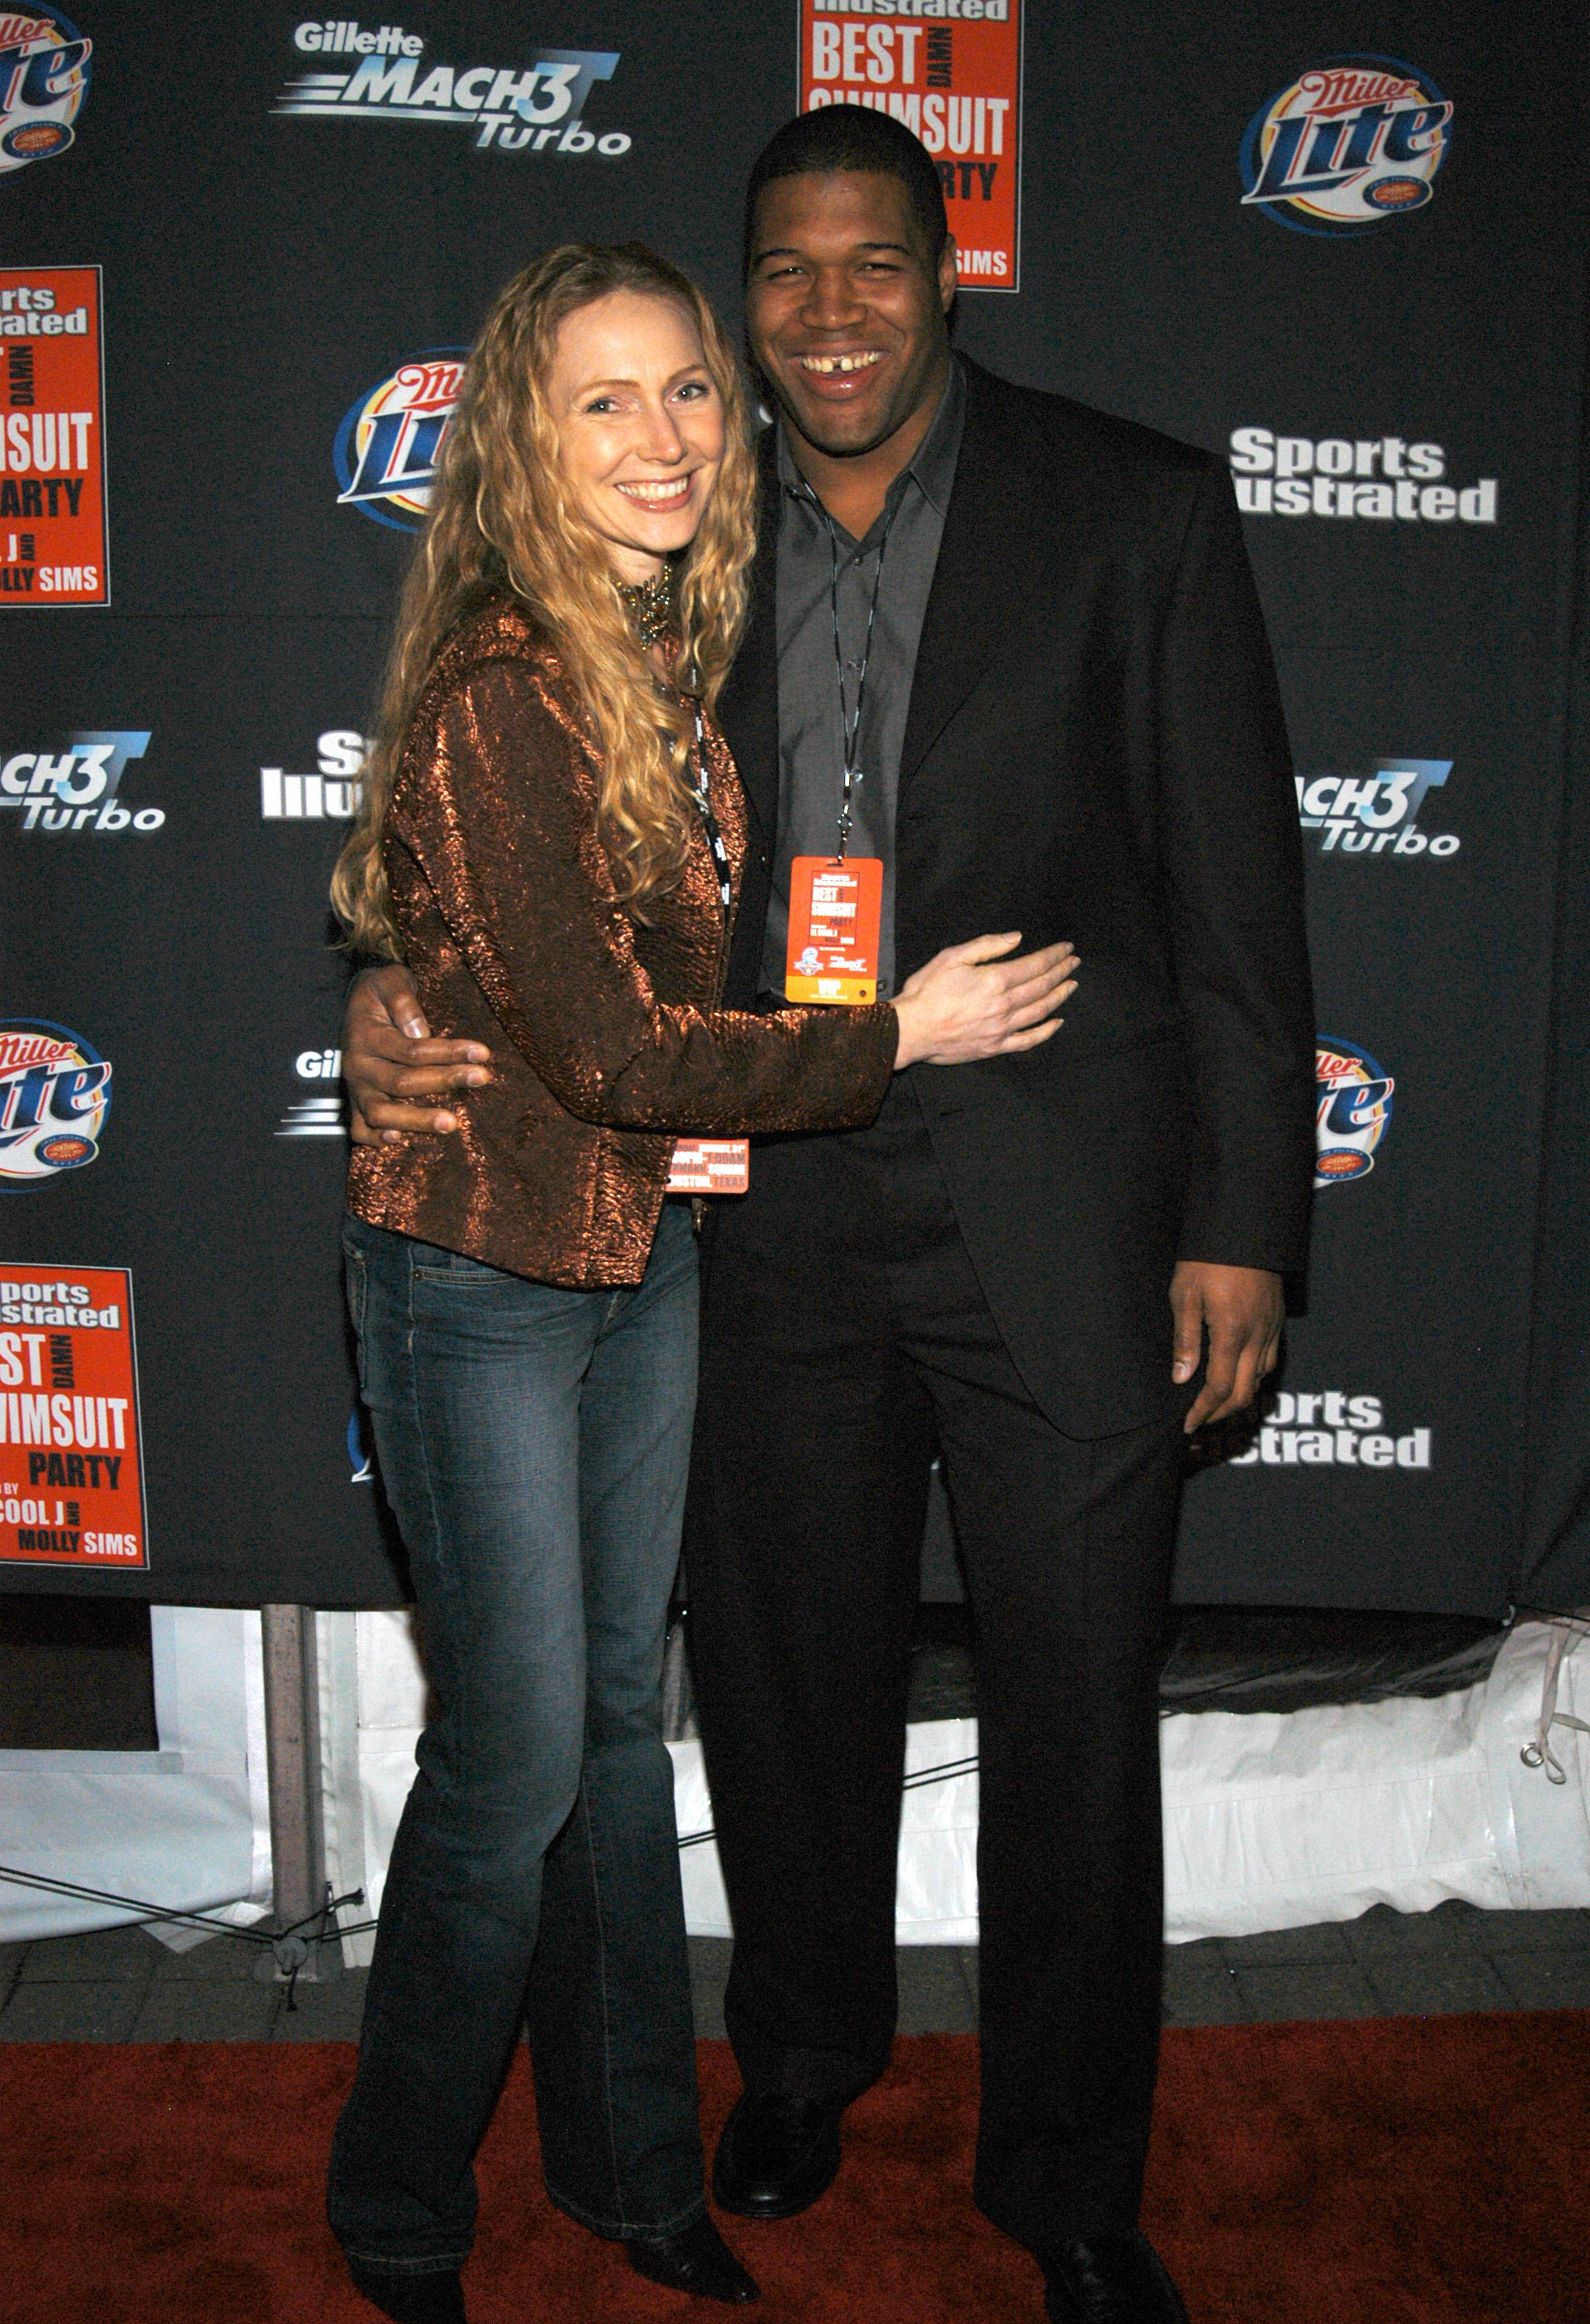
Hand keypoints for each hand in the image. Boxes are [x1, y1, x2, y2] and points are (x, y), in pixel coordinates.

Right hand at [343, 964, 492, 1146]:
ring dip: (417, 1120)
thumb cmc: (381, 993)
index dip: (449, 1052)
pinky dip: (377, 1139)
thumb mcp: (390, 981)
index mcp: (366, 1036)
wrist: (357, 1005)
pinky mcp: (355, 1105)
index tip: (483, 1053)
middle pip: (402, 1082)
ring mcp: (356, 1089)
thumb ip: (404, 1000)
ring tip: (452, 1124)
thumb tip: (421, 1032)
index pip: (412, 1050)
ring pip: (381, 1113)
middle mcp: (358, 1066)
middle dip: (445, 1081)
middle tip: (481, 1079)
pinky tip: (401, 1140)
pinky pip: (360, 1130)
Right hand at [892, 934, 1077, 1068]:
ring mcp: (1002, 1028)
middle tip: (1073, 963)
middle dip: (1061, 972)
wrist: (910, 1030)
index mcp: (994, 980)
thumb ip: (987, 945)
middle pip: (1042, 986)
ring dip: (1059, 997)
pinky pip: (1028, 1040)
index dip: (1053, 956)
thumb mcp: (952, 957)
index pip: (1035, 965)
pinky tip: (1057, 1023)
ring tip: (1071, 985)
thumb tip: (1016, 939)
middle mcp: (1004, 1005)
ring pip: (1040, 1011)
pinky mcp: (995, 1046)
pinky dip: (1046, 1031)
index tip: (1066, 949)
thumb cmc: (926, 991)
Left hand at [1171, 1262, 1283, 1434]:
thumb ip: (1185, 1340)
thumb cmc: (1207, 1259)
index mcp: (1231, 1333)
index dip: (1203, 1411)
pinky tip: (1239, 1373)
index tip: (1188, 1424)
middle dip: (1221, 1413)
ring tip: (1215, 1403)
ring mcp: (1271, 1328)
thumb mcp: (1185, 1296)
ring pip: (1260, 1379)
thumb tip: (1182, 1377)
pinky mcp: (1277, 1319)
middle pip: (1244, 1392)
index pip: (1219, 1389)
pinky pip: (1270, 1359)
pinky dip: (1254, 1376)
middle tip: (1200, 1420)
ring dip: (1238, 1396)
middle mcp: (1256, 1336)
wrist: (1243, 1229)